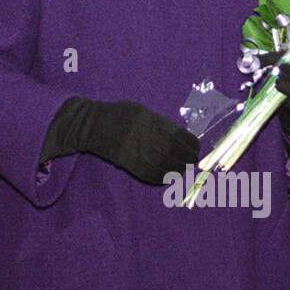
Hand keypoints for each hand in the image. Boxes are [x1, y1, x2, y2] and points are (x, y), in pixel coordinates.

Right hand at [41, 97, 199, 185]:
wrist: (93, 125)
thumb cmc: (119, 114)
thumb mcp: (141, 111)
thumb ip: (159, 123)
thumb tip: (179, 137)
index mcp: (151, 122)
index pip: (180, 137)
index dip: (192, 144)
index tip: (196, 147)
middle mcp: (147, 138)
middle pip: (176, 153)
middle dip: (188, 159)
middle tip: (192, 161)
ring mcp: (138, 152)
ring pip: (165, 166)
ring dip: (178, 170)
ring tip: (183, 169)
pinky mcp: (129, 164)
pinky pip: (150, 175)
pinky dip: (163, 178)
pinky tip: (168, 176)